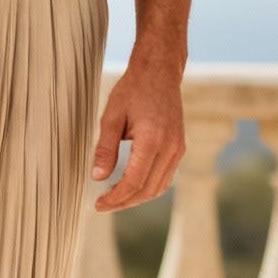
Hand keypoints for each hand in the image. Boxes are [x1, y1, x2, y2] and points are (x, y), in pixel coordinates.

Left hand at [91, 59, 186, 211]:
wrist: (159, 71)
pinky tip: (131, 186)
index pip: (133, 182)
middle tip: (103, 205)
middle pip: (147, 190)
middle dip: (124, 202)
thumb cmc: (133, 90)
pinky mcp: (179, 148)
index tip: (99, 204)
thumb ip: (105, 149)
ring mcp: (178, 149)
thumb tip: (97, 178)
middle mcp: (170, 148)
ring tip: (115, 198)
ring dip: (137, 197)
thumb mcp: (111, 117)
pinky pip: (166, 177)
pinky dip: (149, 187)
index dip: (115, 198)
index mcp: (152, 140)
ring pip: (158, 187)